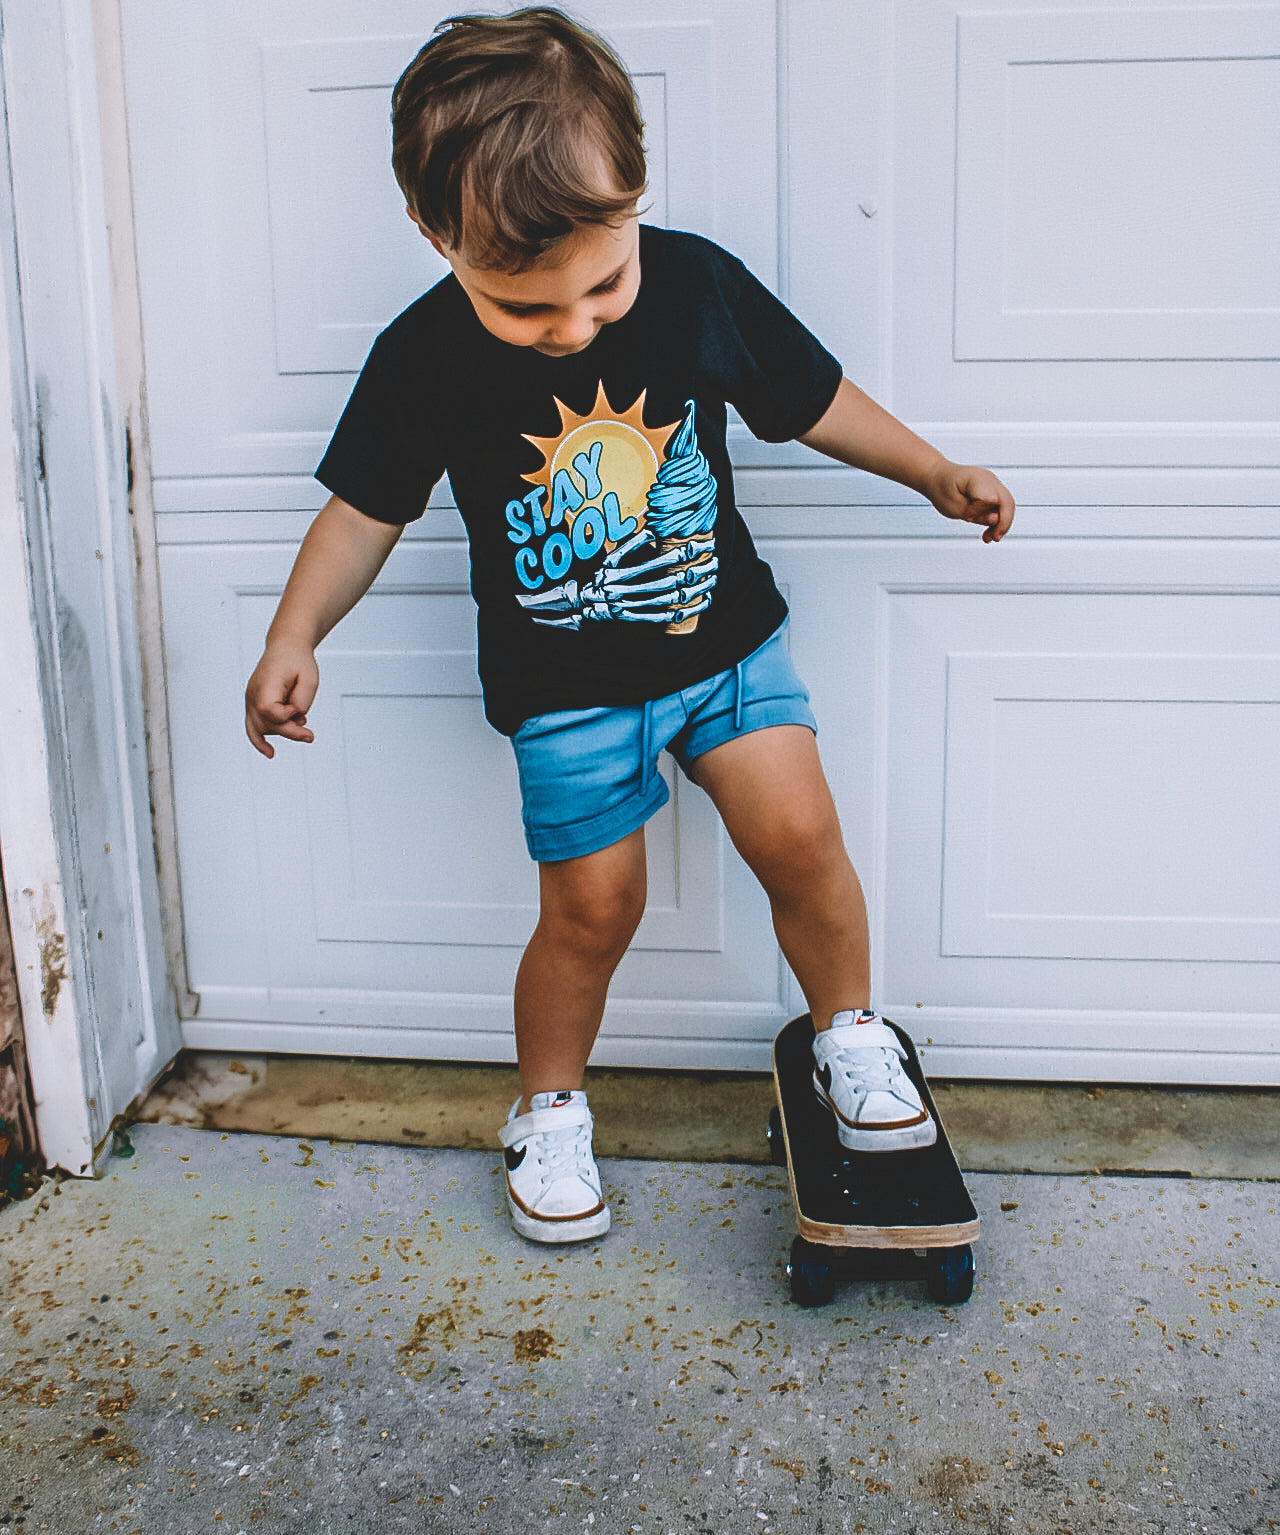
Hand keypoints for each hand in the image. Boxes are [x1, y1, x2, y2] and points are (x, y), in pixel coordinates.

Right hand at [245, 640, 319, 757]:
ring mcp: (250, 700)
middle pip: (266, 725)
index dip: (290, 717)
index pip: (273, 714)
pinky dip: (258, 741)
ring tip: (300, 724)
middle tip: (310, 736)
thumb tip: (295, 719)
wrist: (287, 647)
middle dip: (290, 732)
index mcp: (265, 686)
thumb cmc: (298, 661)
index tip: (301, 710)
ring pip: (260, 729)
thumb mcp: (309, 679)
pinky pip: (252, 726)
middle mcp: (253, 695)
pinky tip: (269, 753)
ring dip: (281, 731)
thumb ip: (302, 701)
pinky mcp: (254, 704)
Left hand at [924, 462, 1014, 542]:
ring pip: (1008, 504)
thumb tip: (996, 520)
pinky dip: (998, 518)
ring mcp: (993, 483)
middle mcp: (989, 478)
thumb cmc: (942, 489)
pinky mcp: (994, 489)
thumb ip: (975, 514)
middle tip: (993, 538)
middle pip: (1007, 502)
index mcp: (976, 479)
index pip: (990, 498)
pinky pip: (1003, 504)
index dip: (981, 512)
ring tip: (989, 537)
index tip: (968, 518)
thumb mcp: (954, 508)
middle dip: (1003, 524)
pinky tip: (990, 529)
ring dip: (1001, 523)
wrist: (938, 478)